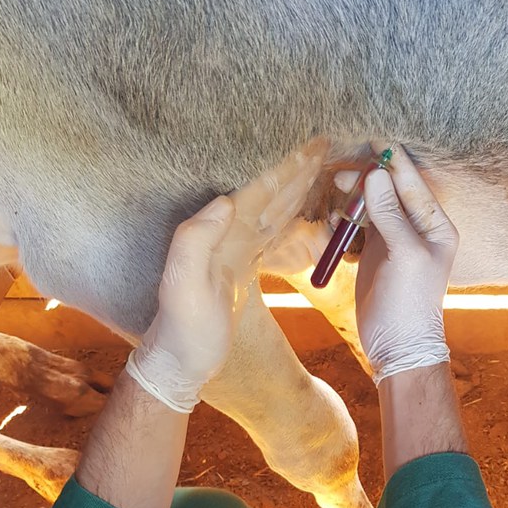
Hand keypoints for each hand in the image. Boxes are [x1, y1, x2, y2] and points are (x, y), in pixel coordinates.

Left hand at [126, 139, 326, 411]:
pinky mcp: (241, 266)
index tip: (312, 145)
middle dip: (297, 169)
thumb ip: (195, 241)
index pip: (257, 190)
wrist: (181, 362)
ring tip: (320, 167)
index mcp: (216, 232)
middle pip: (269, 193)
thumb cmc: (183, 329)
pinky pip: (271, 233)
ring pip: (272, 209)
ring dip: (296, 188)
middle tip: (326, 144)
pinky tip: (301, 209)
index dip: (285, 167)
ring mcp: (235, 249)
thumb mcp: (184, 287)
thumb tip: (225, 201)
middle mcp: (226, 234)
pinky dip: (289, 217)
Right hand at [341, 143, 458, 383]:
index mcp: (435, 225)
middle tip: (341, 173)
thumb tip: (374, 175)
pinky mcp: (374, 251)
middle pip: (390, 190)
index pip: (413, 184)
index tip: (374, 142)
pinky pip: (360, 223)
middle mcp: (416, 227)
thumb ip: (390, 214)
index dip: (394, 163)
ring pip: (373, 204)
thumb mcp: (404, 254)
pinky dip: (348, 218)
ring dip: (354, 197)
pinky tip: (337, 221)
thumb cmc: (410, 301)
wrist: (397, 343)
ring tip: (336, 193)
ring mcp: (394, 238)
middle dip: (367, 178)